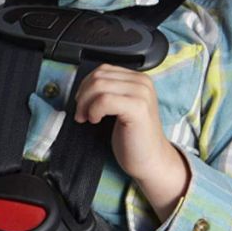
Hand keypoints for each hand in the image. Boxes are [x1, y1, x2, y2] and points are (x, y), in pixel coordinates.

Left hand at [74, 64, 188, 218]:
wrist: (151, 161)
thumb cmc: (133, 137)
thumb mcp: (120, 106)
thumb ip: (109, 91)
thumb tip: (83, 86)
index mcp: (138, 79)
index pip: (103, 70)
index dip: (86, 85)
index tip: (82, 103)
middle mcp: (142, 82)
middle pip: (99, 76)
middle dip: (82, 95)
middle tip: (81, 114)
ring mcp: (142, 94)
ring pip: (99, 86)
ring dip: (85, 104)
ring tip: (87, 118)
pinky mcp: (138, 108)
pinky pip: (104, 100)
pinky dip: (93, 110)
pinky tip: (95, 121)